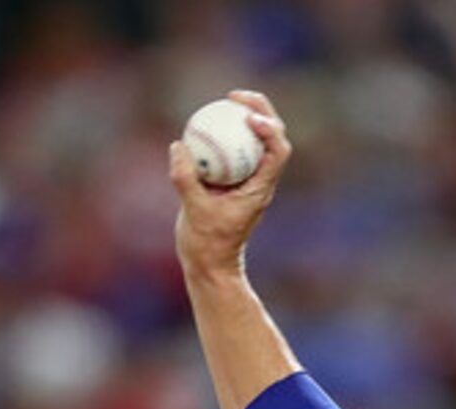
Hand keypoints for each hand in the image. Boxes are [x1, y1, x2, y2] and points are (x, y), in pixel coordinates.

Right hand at [171, 90, 292, 278]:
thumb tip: (178, 145)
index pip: (277, 151)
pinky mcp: (233, 181)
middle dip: (261, 110)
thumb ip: (185, 178)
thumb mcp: (193, 211)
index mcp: (261, 188)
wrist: (210, 265)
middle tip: (235, 96)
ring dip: (246, 116)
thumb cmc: (207, 244)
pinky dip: (225, 133)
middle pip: (272, 137)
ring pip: (255, 140)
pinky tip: (206, 121)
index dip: (269, 128)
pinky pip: (233, 149)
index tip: (247, 117)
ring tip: (226, 100)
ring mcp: (248, 180)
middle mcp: (259, 180)